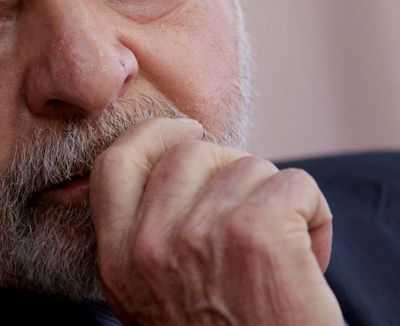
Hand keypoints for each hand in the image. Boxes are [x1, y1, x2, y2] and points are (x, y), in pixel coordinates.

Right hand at [90, 118, 342, 324]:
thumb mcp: (155, 298)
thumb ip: (145, 236)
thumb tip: (176, 158)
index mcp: (119, 261)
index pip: (115, 162)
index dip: (153, 135)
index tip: (187, 133)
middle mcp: (149, 247)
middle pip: (189, 153)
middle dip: (230, 169)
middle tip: (253, 212)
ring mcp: (200, 237)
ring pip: (248, 166)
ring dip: (277, 200)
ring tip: (283, 254)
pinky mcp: (257, 236)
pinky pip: (294, 183)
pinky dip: (315, 215)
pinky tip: (310, 255)